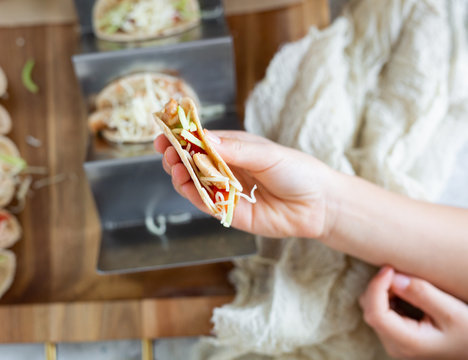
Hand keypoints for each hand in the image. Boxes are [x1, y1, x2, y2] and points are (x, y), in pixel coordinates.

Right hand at [154, 130, 334, 238]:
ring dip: (180, 175)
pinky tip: (185, 185)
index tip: (163, 134)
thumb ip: (234, 149)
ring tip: (174, 167)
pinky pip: (207, 204)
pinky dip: (193, 195)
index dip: (181, 138)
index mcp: (234, 149)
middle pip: (192, 163)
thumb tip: (202, 138)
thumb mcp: (266, 154)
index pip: (201, 142)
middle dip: (176, 157)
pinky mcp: (230, 213)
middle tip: (166, 152)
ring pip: (195, 184)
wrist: (318, 204)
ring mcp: (226, 191)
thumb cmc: (296, 170)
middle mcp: (226, 169)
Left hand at [359, 266, 467, 359]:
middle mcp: (394, 345)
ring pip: (372, 309)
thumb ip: (422, 293)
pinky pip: (380, 311)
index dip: (377, 287)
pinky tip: (406, 293)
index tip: (390, 268)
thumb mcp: (452, 312)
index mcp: (407, 342)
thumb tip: (394, 277)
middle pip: (369, 309)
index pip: (375, 314)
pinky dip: (388, 297)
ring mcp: (393, 342)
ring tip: (406, 283)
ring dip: (383, 291)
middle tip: (402, 274)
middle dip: (380, 287)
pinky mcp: (395, 335)